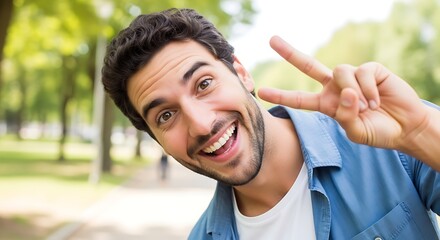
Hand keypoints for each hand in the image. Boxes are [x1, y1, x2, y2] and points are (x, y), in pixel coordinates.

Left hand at [258, 35, 430, 152]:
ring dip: (353, 92)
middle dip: (290, 53)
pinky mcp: (370, 69)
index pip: (300, 99)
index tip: (262, 92)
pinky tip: (377, 100)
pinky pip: (361, 73)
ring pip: (339, 71)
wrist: (405, 127)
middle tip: (272, 40)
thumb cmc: (378, 131)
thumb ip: (346, 117)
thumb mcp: (356, 132)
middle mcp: (335, 87)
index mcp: (327, 104)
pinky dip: (369, 90)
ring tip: (367, 108)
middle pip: (309, 66)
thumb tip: (345, 92)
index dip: (282, 95)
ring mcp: (352, 77)